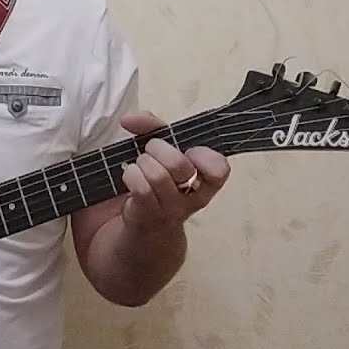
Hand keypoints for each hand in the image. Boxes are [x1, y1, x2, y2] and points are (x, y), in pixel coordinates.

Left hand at [118, 110, 230, 239]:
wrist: (137, 229)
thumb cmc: (153, 184)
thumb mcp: (160, 152)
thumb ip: (152, 128)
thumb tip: (130, 119)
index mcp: (203, 179)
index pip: (219, 168)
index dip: (203, 155)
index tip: (188, 149)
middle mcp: (193, 197)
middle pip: (179, 165)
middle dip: (157, 148)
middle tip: (150, 151)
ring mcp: (172, 211)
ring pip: (158, 176)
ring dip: (142, 164)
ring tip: (138, 166)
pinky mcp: (149, 218)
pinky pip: (142, 189)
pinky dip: (132, 176)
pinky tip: (130, 177)